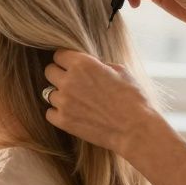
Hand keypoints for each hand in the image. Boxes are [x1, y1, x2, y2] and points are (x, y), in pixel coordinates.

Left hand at [43, 50, 162, 156]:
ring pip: (49, 93)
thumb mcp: (120, 71)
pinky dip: (58, 113)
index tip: (71, 66)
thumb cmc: (133, 98)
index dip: (66, 60)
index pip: (58, 54)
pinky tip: (72, 114)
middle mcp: (69, 80)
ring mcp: (64, 102)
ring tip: (76, 101)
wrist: (136, 129)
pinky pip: (50, 113)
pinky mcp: (63, 121)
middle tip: (73, 83)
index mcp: (83, 64)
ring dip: (60, 95)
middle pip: (49, 71)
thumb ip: (98, 65)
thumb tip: (91, 65)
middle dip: (59, 75)